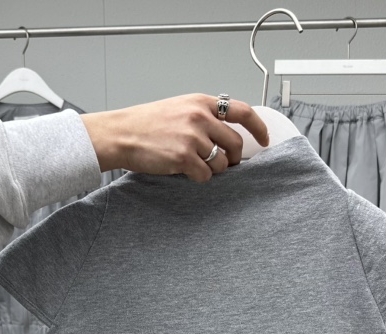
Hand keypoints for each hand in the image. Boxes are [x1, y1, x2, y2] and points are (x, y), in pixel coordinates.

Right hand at [81, 94, 269, 182]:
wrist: (121, 134)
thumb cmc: (146, 124)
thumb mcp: (179, 108)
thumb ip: (204, 116)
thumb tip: (225, 134)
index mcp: (201, 102)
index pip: (243, 112)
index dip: (258, 128)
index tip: (264, 140)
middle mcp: (200, 117)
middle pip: (236, 143)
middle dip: (234, 158)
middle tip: (225, 164)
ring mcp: (193, 137)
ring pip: (222, 162)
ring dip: (213, 169)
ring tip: (195, 165)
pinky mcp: (184, 157)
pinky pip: (206, 175)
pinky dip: (199, 177)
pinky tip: (184, 171)